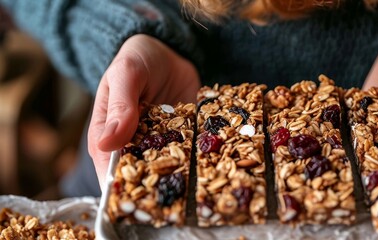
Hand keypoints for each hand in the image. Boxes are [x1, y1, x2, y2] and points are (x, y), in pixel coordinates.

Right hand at [88, 34, 199, 190]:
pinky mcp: (187, 136)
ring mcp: (163, 142)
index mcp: (109, 134)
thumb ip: (120, 106)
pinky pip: (194, 151)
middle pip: (142, 174)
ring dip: (183, 178)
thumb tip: (107, 143)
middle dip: (156, 189)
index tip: (134, 204)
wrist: (167, 50)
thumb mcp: (126, 75)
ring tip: (199, 189)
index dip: (120, 188)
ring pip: (170, 167)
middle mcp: (135, 144)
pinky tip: (218, 166)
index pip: (109, 168)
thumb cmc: (137, 59)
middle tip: (174, 204)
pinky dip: (204, 158)